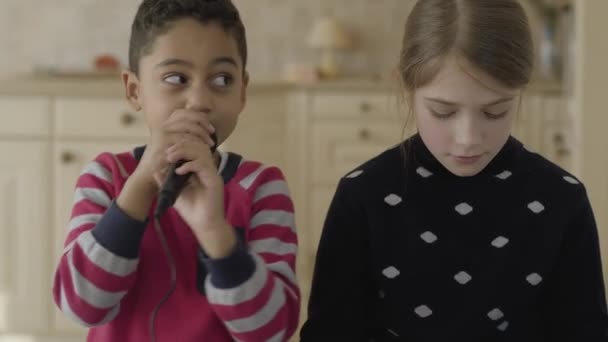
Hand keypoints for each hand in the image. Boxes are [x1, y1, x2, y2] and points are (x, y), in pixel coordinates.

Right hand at [132, 109, 216, 193]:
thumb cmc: (168, 159)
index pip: (184, 112)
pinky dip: (195, 143)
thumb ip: (187, 134)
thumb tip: (204, 124)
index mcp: (167, 123)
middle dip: (203, 122)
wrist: (151, 171)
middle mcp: (163, 125)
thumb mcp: (178, 143)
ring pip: (188, 126)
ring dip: (201, 133)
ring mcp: (162, 132)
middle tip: (212, 133)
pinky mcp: (163, 141)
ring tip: (210, 143)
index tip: (210, 127)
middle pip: (187, 116)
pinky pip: (184, 138)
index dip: (199, 116)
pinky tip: (202, 149)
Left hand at [166, 133, 236, 257]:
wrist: (205, 225)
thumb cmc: (192, 211)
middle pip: (198, 145)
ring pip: (201, 151)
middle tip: (168, 153)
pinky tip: (179, 171)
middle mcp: (208, 168)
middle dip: (181, 145)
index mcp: (200, 169)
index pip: (194, 148)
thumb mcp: (174, 193)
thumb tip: (155, 169)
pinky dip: (190, 164)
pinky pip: (203, 164)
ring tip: (171, 158)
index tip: (166, 152)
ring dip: (184, 151)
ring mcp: (212, 173)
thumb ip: (166, 181)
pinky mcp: (214, 179)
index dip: (180, 145)